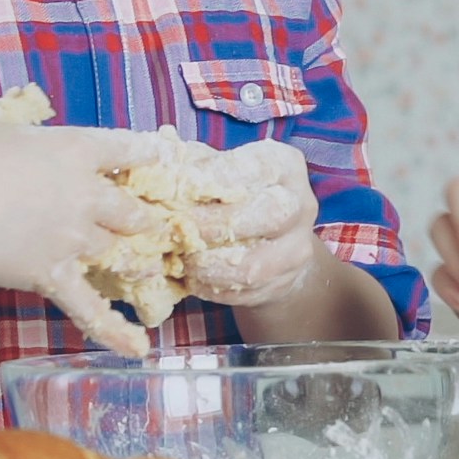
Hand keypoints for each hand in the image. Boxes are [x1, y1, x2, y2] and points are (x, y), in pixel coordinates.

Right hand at [0, 103, 166, 356]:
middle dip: (144, 218)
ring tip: (146, 270)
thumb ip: (1, 112)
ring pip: (119, 253)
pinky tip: (137, 349)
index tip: (163, 156)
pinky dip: (114, 330)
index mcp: (73, 149)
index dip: (149, 153)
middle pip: (133, 209)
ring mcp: (73, 238)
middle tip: (150, 223)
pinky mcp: (54, 275)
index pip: (128, 148)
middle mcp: (85, 194)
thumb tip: (4, 109)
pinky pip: (90, 308)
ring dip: (133, 262)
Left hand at [182, 139, 319, 308]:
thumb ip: (191, 165)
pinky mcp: (283, 283)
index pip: (257, 168)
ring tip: (180, 259)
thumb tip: (157, 168)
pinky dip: (211, 288)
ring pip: (255, 264)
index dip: (217, 178)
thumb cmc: (235, 194)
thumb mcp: (217, 169)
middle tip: (179, 227)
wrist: (272, 240)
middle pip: (269, 214)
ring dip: (209, 264)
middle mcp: (301, 205)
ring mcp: (296, 249)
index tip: (181, 185)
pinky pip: (245, 292)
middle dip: (215, 223)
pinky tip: (190, 279)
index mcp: (284, 165)